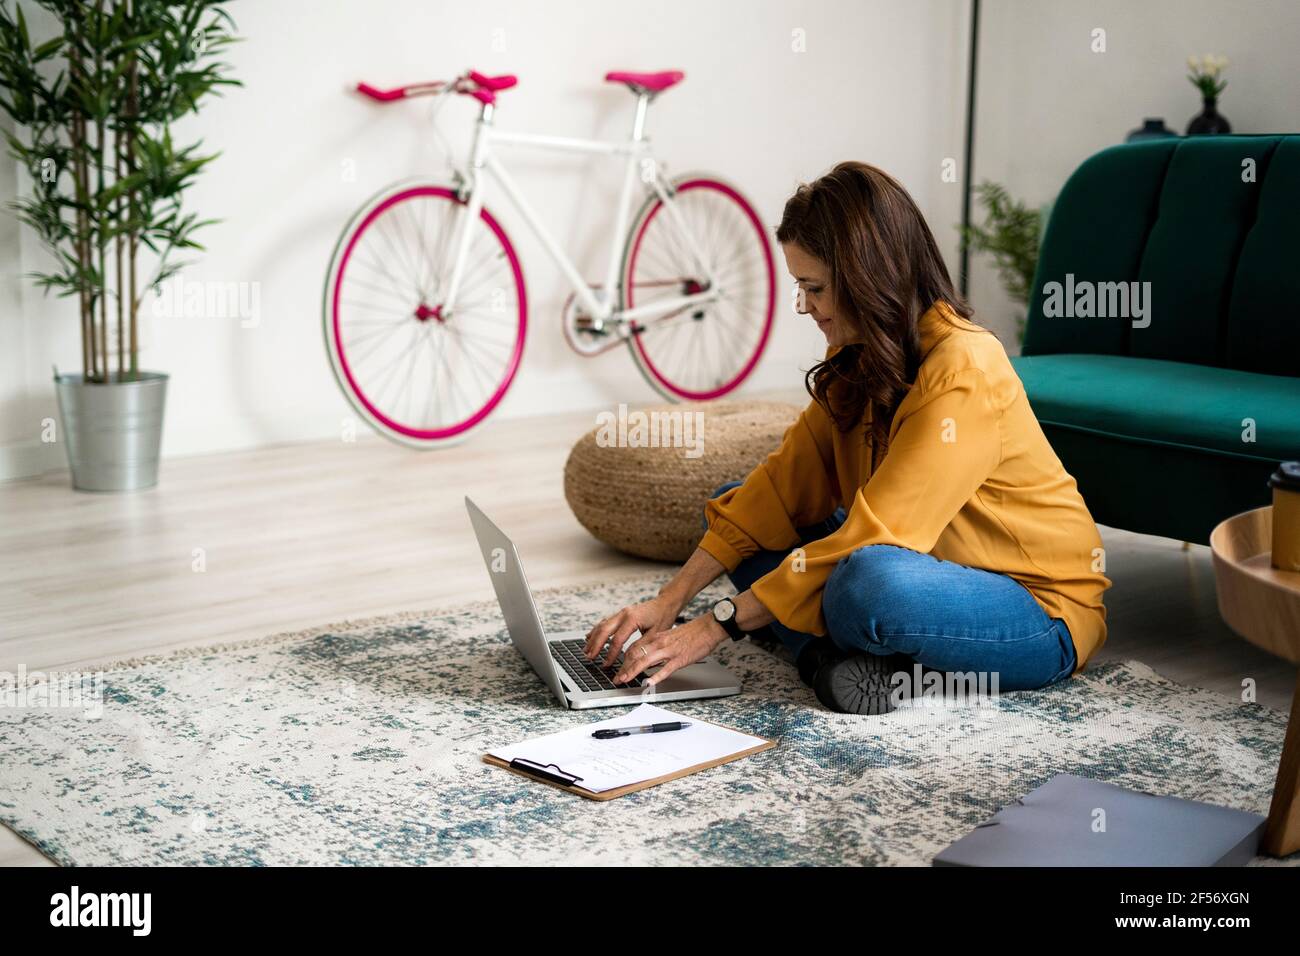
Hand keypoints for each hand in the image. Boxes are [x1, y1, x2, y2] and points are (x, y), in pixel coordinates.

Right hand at [584, 595, 679, 668]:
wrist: (665, 603)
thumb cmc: (663, 618)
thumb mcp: (655, 634)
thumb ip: (641, 646)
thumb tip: (628, 659)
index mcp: (632, 619)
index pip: (617, 640)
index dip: (611, 654)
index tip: (607, 664)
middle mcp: (624, 614)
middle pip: (604, 630)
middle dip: (595, 645)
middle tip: (589, 658)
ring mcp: (621, 612)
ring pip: (602, 625)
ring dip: (593, 638)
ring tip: (586, 651)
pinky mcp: (621, 614)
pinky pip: (605, 622)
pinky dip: (596, 631)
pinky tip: (589, 637)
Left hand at [612, 614, 727, 686]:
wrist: (708, 627)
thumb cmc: (691, 633)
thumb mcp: (669, 637)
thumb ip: (657, 647)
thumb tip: (647, 659)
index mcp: (656, 637)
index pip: (633, 649)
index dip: (622, 660)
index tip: (617, 670)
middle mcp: (659, 643)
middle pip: (635, 655)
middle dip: (623, 668)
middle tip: (617, 679)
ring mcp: (669, 651)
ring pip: (646, 661)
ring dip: (633, 672)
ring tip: (625, 680)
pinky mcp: (680, 659)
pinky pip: (665, 669)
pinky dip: (656, 676)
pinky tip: (649, 683)